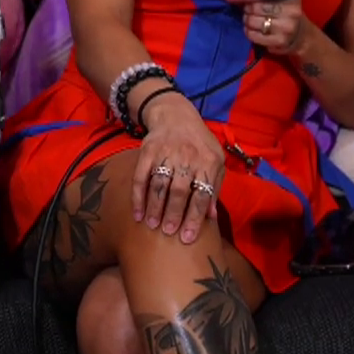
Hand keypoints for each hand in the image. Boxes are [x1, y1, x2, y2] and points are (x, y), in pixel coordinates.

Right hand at [129, 89, 224, 244]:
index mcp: (207, 161)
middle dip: (174, 214)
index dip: (194, 217)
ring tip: (153, 226)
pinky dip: (138, 197)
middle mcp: (187, 157)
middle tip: (168, 233)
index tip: (187, 238)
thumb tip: (211, 217)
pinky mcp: (147, 151)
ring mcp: (166, 153)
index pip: (202, 194)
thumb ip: (215, 186)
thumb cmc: (199, 144)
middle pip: (179, 191)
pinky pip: (140, 177)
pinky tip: (137, 213)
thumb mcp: (215, 160)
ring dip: (155, 208)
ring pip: (159, 185)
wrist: (175, 115)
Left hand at [223, 0, 315, 56]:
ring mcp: (286, 26)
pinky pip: (254, 36)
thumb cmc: (284, 13)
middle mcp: (290, 10)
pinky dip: (250, 33)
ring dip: (247, 22)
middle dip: (247, 10)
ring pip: (253, 22)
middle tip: (249, 12)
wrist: (301, 36)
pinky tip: (254, 31)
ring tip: (252, 21)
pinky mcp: (280, 41)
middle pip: (254, 8)